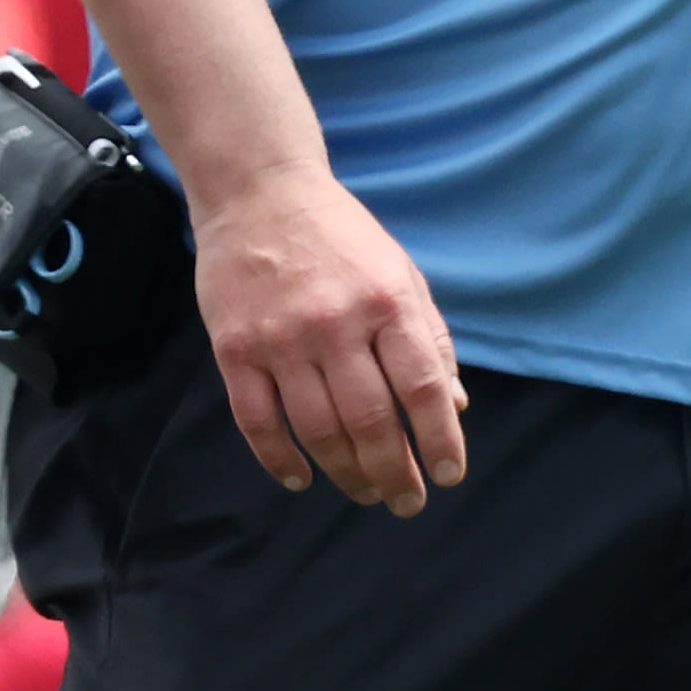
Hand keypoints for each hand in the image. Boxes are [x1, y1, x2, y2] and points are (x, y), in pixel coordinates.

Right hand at [190, 161, 467, 515]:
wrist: (257, 189)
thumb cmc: (338, 234)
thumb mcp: (400, 272)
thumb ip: (430, 337)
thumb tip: (455, 406)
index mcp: (386, 302)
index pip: (422, 389)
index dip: (441, 441)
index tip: (449, 475)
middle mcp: (335, 323)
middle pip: (372, 421)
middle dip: (395, 474)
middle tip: (407, 501)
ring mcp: (280, 337)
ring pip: (319, 429)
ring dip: (347, 474)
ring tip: (364, 492)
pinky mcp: (235, 347)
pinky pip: (258, 421)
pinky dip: (279, 460)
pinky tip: (300, 478)